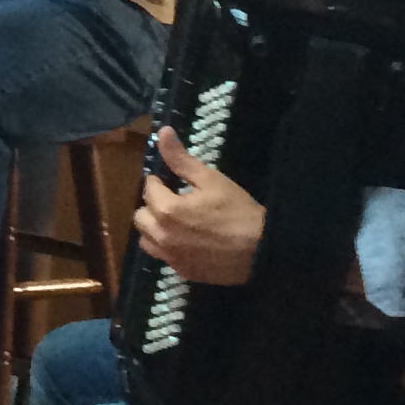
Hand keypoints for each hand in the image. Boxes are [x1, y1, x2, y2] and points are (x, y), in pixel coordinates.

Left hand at [135, 126, 266, 284]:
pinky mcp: (182, 272)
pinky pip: (162, 257)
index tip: (167, 181)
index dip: (157, 182)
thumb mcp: (211, 180)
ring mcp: (171, 257)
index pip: (149, 190)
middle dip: (152, 205)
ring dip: (154, 228)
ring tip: (174, 221)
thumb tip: (162, 132)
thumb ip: (182, 159)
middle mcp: (162, 236)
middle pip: (141, 217)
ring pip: (146, 240)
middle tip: (171, 200)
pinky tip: (184, 240)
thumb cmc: (239, 211)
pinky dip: (167, 247)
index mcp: (168, 210)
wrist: (263, 251)